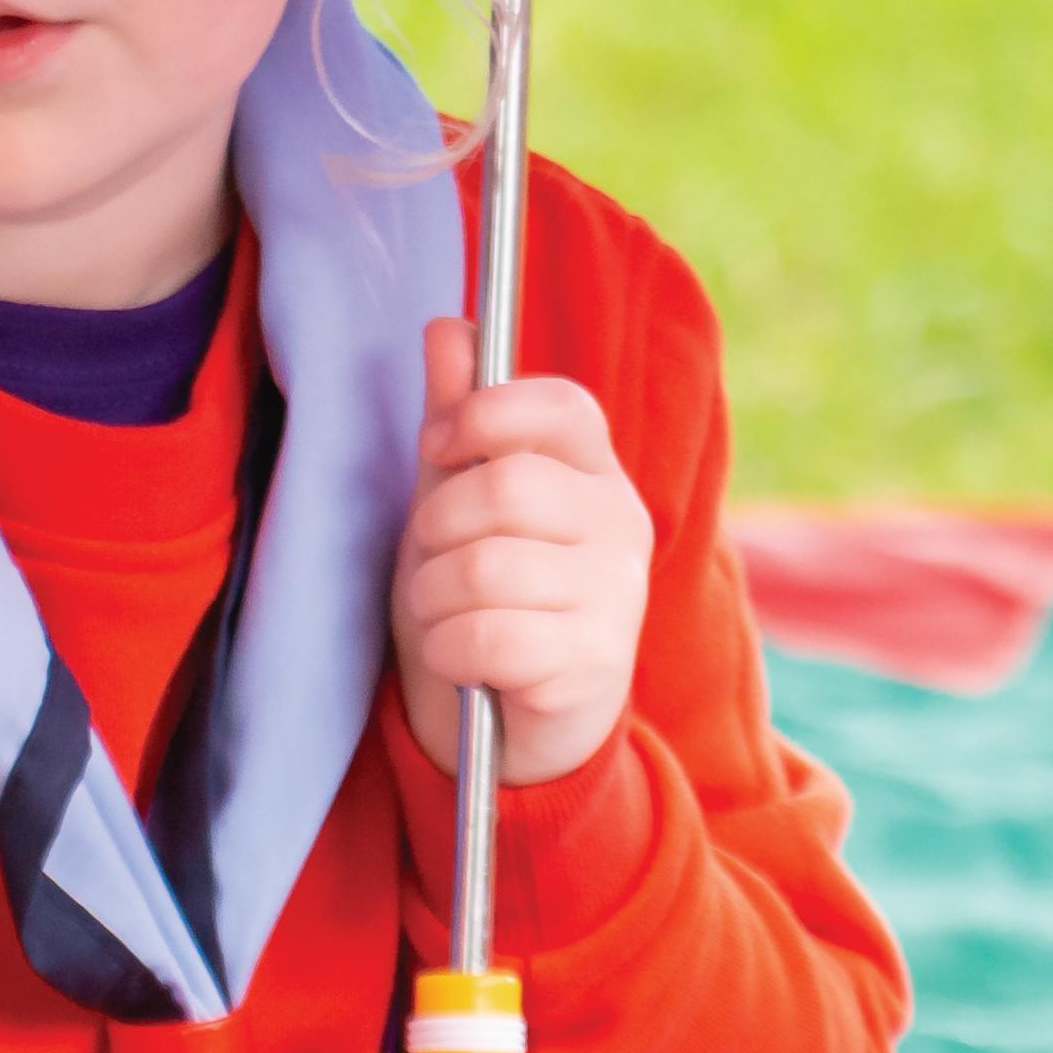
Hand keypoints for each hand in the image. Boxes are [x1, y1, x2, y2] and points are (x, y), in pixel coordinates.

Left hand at [393, 322, 653, 793]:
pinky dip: (447, 649)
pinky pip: (489, 637)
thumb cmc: (488, 597)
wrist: (515, 724)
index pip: (560, 406)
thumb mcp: (460, 502)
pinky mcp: (595, 665)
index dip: (483, 414)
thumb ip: (458, 420)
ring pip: (484, 567)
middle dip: (435, 526)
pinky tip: (460, 658)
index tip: (438, 446)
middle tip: (431, 558)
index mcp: (595, 471)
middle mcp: (621, 524)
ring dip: (431, 596)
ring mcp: (616, 596)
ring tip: (441, 613)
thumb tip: (449, 329)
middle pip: (504, 487)